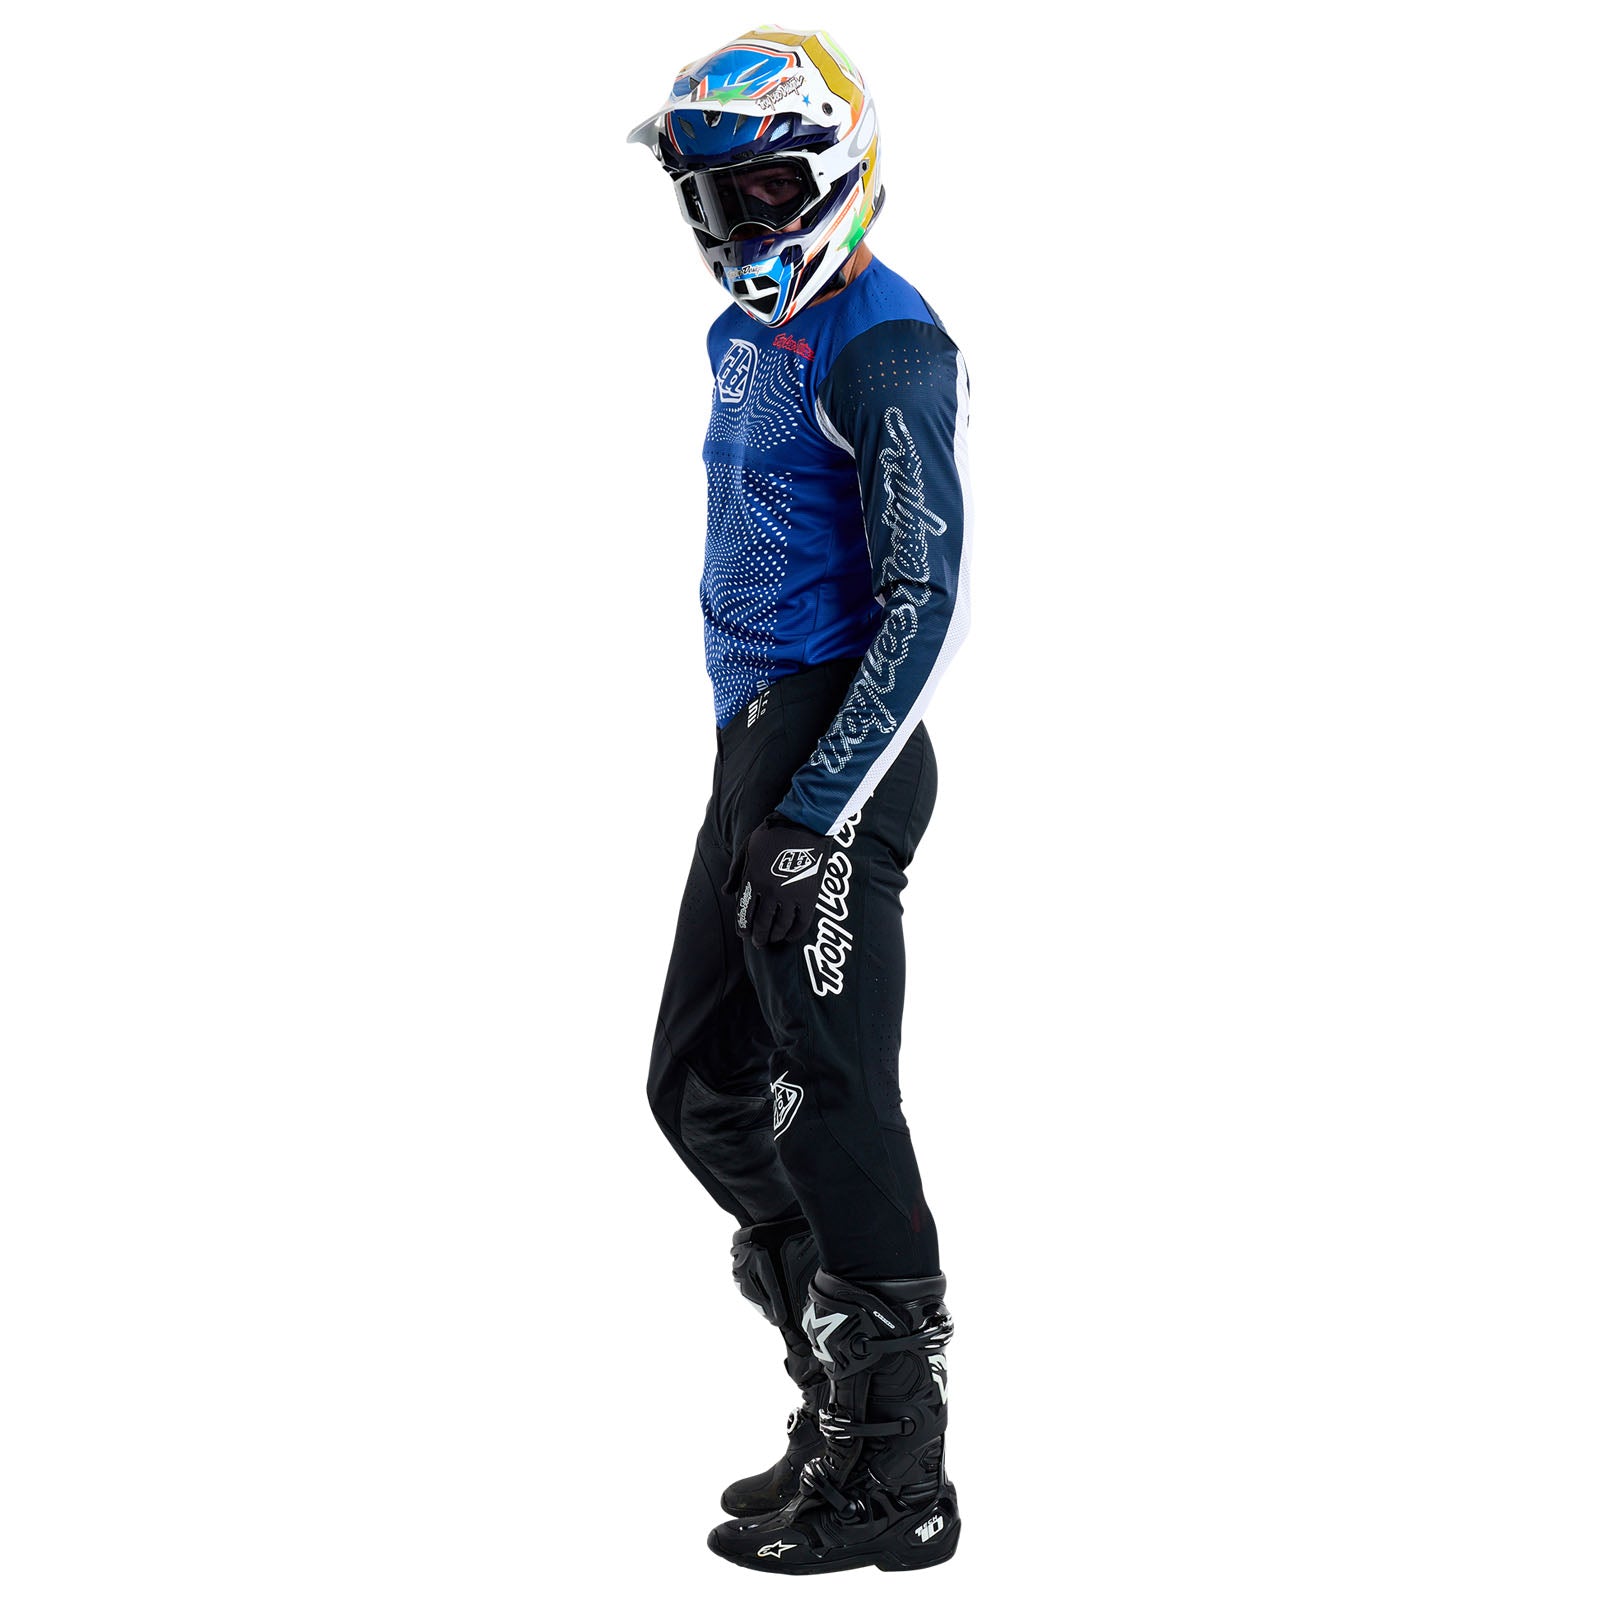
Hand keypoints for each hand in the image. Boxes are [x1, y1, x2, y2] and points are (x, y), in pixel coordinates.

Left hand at [724, 813, 830, 948]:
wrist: (804, 825)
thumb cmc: (772, 835)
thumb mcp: (746, 849)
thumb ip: (735, 873)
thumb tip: (726, 892)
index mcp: (752, 880)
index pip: (744, 912)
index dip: (743, 927)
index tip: (744, 933)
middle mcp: (770, 891)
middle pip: (761, 924)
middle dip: (758, 937)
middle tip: (758, 943)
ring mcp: (791, 895)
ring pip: (781, 927)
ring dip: (775, 936)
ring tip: (773, 939)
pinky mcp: (809, 897)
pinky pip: (802, 923)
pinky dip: (795, 933)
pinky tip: (790, 936)